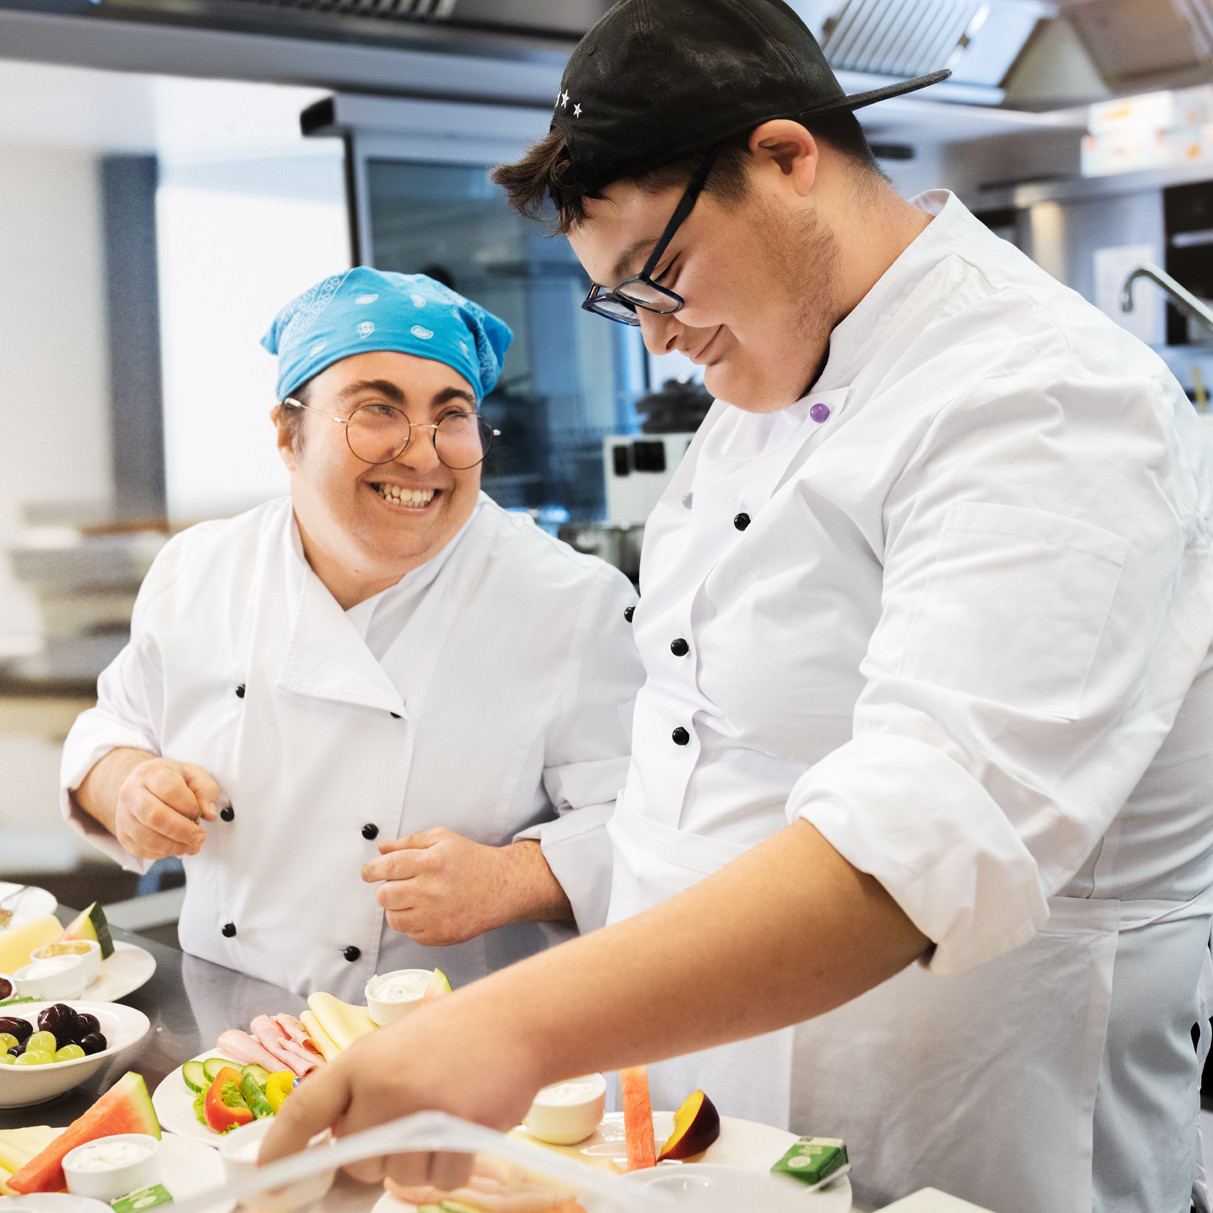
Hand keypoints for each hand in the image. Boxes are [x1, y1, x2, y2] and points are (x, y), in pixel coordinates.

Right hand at [112, 757, 220, 859]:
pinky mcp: (122, 834)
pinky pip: (141, 850)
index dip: (188, 805)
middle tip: (200, 838)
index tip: (199, 814)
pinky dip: (162, 853)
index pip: (169, 789)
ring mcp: (123, 815)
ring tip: (191, 846)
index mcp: (150, 773)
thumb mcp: (193, 774)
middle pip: (155, 816)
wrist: (141, 785)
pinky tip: (175, 847)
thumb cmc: (171, 779)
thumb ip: (206, 790)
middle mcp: (131, 793)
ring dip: (174, 846)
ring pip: (146, 837)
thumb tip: (209, 814)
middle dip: (182, 831)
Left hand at [258, 989, 541, 1188]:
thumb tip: (337, 1140)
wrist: (517, 1021)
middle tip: (408, 1119)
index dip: (282, 1151)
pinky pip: (440, 1183)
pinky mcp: (458, 1135)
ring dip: (419, 1162)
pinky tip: (464, 1129)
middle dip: (378, 1153)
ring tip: (442, 1115)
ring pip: (399, 1176)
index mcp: (360, 1060)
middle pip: (357, 1160)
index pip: (303, 1112)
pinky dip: (452, 1168)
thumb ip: (363, 1087)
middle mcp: (383, 1087)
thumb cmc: (455, 1031)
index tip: (269, 1181)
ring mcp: (420, 1112)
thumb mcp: (396, 1044)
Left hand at [361, 829, 518, 944]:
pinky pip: (410, 933)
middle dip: (386, 889)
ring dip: (398, 908)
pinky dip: (413, 923)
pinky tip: (429, 911)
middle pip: (385, 896)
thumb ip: (409, 842)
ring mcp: (436, 916)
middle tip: (399, 885)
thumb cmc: (472, 861)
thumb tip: (382, 849)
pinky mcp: (440, 935)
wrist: (502, 887)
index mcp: (433, 862)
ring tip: (416, 898)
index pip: (388, 867)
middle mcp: (433, 890)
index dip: (371, 870)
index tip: (368, 872)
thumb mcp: (443, 840)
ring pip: (393, 918)